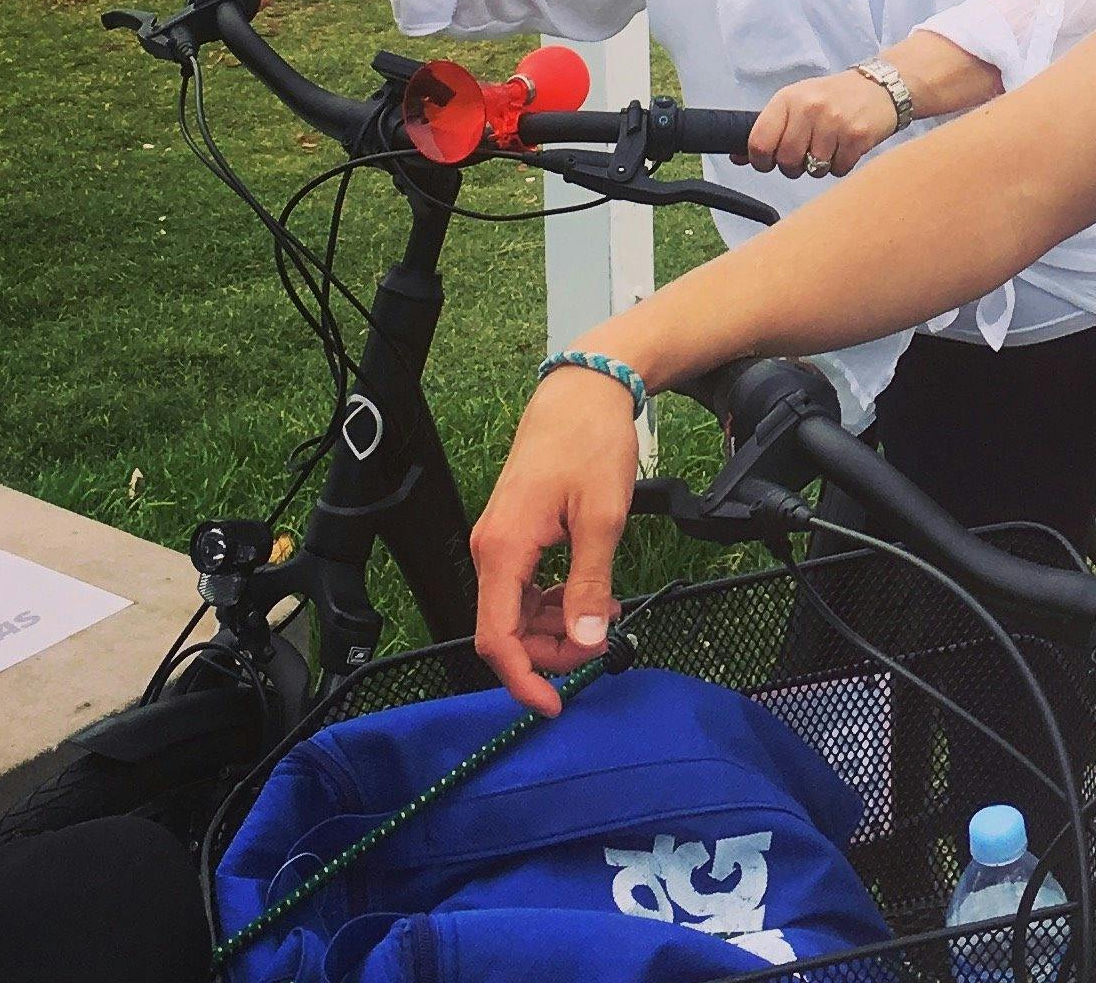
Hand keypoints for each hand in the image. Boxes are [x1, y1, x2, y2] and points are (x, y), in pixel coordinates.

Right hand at [468, 361, 644, 715]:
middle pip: (506, 631)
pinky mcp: (513, 535)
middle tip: (603, 641)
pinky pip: (524, 588)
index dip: (524, 680)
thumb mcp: (601, 517)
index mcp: (502, 550)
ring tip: (605, 613)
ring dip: (555, 627)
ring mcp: (499, 543)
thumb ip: (590, 583)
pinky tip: (588, 593)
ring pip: (516, 613)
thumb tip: (586, 640)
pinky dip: (554, 602)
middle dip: (551, 650)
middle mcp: (489, 550)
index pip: (496, 640)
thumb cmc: (590, 443)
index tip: (556, 705)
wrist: (584, 390)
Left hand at [744, 69, 901, 178]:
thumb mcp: (797, 102)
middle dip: (793, 166)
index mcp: (788, 98)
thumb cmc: (832, 97)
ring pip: (813, 170)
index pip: (759, 142)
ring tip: (828, 145)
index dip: (760, 160)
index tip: (768, 161)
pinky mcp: (857, 136)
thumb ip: (768, 128)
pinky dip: (840, 165)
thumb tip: (737, 157)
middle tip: (804, 154)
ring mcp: (834, 122)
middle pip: (786, 162)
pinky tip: (845, 146)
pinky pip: (838, 170)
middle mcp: (809, 108)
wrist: (880, 86)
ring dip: (819, 166)